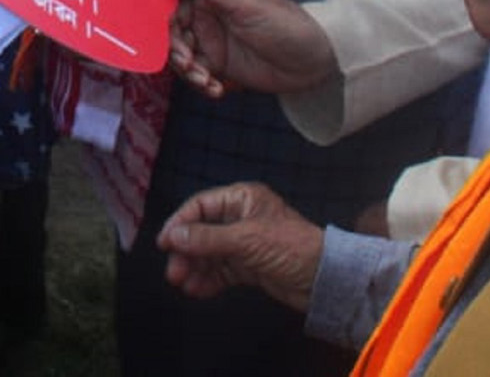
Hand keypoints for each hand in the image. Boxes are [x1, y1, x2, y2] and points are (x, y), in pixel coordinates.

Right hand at [157, 181, 324, 310]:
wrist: (325, 281)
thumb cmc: (290, 248)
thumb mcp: (246, 240)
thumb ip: (207, 238)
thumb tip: (172, 235)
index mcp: (242, 199)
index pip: (201, 206)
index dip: (180, 223)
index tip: (164, 243)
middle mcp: (241, 218)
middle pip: (202, 231)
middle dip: (187, 252)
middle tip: (173, 272)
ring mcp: (245, 243)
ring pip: (210, 254)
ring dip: (195, 268)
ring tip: (183, 284)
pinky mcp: (250, 266)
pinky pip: (222, 271)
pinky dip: (209, 280)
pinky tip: (197, 290)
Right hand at [168, 0, 337, 98]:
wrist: (316, 62)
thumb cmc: (286, 23)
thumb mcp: (247, 2)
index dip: (159, 10)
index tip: (153, 28)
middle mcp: (205, 12)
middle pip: (170, 28)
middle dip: (174, 48)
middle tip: (188, 62)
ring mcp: (211, 38)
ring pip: (180, 53)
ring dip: (187, 69)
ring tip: (206, 80)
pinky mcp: (218, 63)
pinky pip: (195, 73)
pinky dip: (200, 83)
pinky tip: (216, 89)